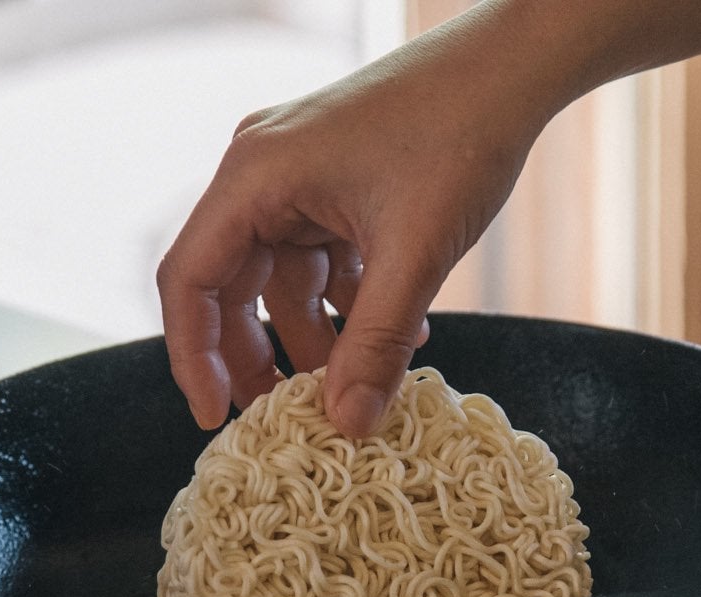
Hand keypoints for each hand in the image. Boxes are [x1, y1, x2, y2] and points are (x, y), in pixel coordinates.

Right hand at [156, 7, 556, 436]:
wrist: (513, 68)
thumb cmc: (460, 134)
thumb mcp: (415, 254)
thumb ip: (376, 343)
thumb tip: (347, 424)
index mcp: (254, 178)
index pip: (187, 281)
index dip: (192, 358)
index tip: (215, 419)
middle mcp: (262, 175)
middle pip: (229, 287)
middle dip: (258, 357)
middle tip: (288, 417)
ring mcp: (298, 179)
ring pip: (281, 282)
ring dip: (315, 338)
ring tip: (358, 387)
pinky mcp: (335, 185)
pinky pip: (322, 263)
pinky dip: (349, 306)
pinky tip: (400, 338)